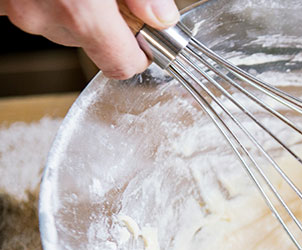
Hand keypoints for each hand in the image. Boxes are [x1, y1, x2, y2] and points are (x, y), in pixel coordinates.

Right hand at [0, 0, 179, 78]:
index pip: (121, 65)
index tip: (144, 41)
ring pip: (62, 25)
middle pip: (90, 43)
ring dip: (75, 7)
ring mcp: (17, 9)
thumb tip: (160, 16)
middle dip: (105, 23)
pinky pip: (36, 7)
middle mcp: (44, 17)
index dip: (137, 55)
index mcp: (81, 11)